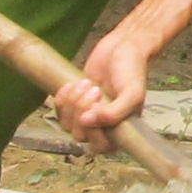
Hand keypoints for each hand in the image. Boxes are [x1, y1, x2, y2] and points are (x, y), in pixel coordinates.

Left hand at [56, 28, 153, 144]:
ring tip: (86, 83)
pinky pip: (59, 111)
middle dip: (82, 111)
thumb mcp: (132, 93)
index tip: (97, 107)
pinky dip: (62, 98)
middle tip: (94, 89)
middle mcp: (102, 126)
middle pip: (80, 135)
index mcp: (120, 129)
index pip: (100, 146)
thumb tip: (88, 122)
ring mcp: (86, 114)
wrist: (122, 46)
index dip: (93, 131)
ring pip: (67, 124)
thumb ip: (116, 113)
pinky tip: (72, 84)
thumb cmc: (132, 70)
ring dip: (72, 103)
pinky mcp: (74, 102)